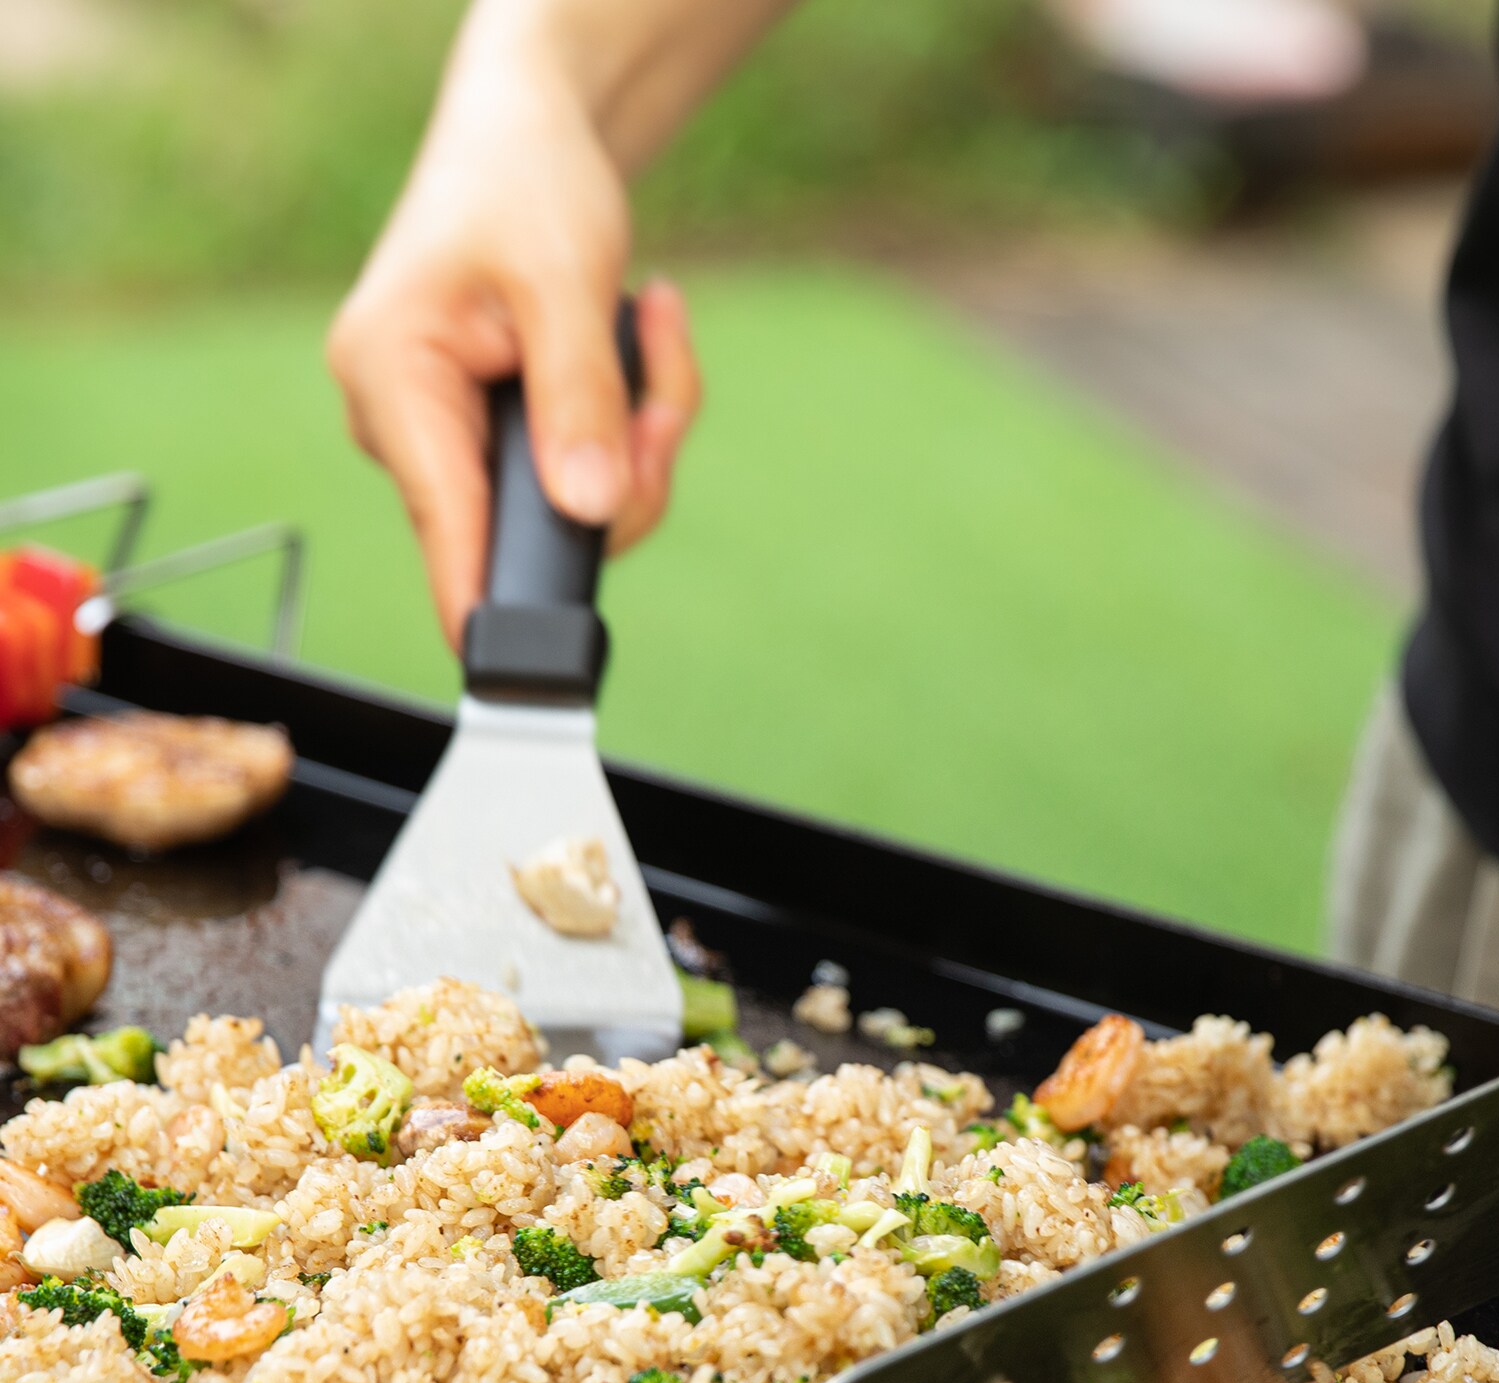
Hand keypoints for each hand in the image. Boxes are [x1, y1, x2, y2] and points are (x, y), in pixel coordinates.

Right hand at [327, 55, 699, 646]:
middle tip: (660, 387)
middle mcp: (409, 424)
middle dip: (629, 471)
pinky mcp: (506, 441)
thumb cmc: (526, 185)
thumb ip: (580, 402)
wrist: (530, 135)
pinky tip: (646, 341)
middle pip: (540, 528)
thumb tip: (591, 508)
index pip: (445, 532)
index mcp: (392, 384)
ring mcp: (458, 440)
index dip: (490, 614)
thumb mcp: (564, 282)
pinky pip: (592, 475)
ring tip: (654, 332)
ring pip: (583, 506)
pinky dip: (638, 424)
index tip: (523, 684)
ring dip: (646, 436)